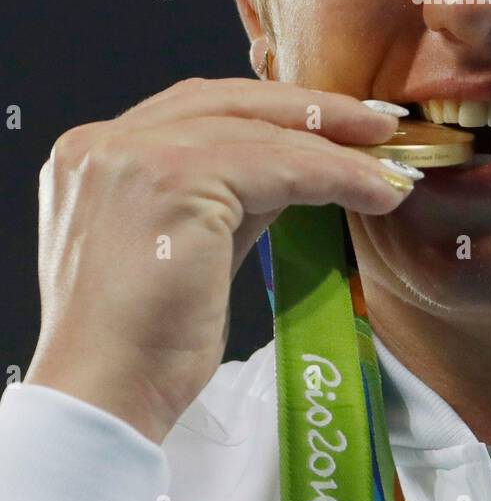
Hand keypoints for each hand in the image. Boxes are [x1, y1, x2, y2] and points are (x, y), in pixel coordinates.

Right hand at [25, 78, 414, 442]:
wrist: (104, 399)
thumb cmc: (140, 344)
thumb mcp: (186, 245)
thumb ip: (228, 196)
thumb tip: (295, 164)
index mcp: (93, 154)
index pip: (198, 108)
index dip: (272, 110)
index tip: (331, 123)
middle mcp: (104, 144)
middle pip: (228, 101)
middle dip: (310, 110)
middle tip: (376, 124)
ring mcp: (134, 156)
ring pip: (260, 133)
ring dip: (335, 149)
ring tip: (388, 169)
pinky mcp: (174, 181)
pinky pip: (279, 168)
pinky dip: (335, 176)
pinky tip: (374, 191)